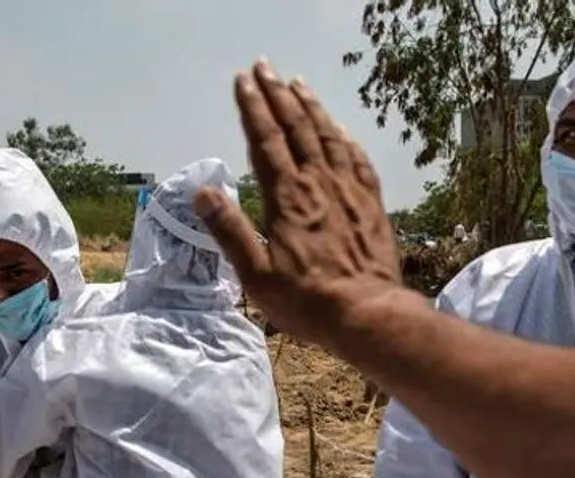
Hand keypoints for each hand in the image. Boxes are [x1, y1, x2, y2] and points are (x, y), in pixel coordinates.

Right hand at [193, 59, 407, 349]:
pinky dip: (345, 139)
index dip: (252, 108)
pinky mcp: (372, 204)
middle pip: (296, 128)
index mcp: (286, 197)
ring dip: (311, 108)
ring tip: (299, 85)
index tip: (243, 81)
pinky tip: (339, 130)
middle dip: (278, 95)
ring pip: (328, 137)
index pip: (265, 141)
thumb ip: (229, 231)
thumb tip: (203, 192)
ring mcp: (349, 191)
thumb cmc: (307, 301)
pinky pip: (358, 160)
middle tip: (265, 67)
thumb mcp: (256, 276)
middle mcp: (318, 183)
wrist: (368, 314)